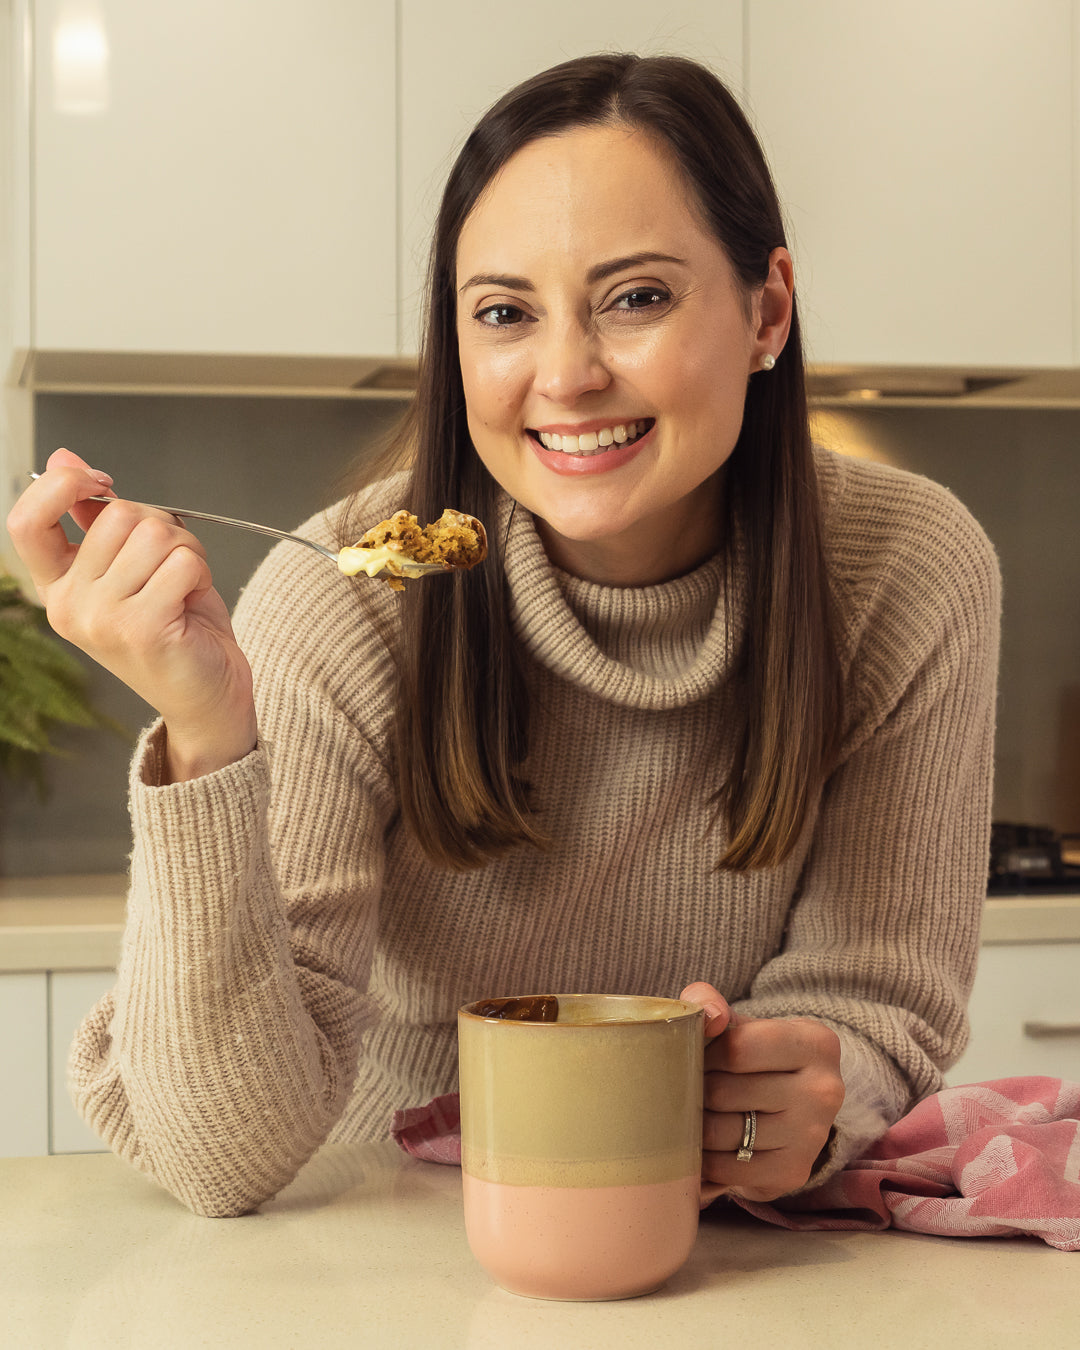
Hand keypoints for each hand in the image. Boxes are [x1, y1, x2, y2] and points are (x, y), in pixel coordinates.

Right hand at [6, 448, 256, 779]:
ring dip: (186, 551)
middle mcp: (69, 605)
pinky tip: (193, 600)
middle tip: (172, 566)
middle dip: (161, 527)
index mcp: (58, 587)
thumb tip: (64, 458)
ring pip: (154, 534)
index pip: (26, 520)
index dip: (62, 485)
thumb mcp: (129, 566)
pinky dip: (200, 571)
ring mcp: (101, 620)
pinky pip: (181, 562)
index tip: (101, 483)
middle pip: (117, 516)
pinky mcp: (141, 630)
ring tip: (184, 586)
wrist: (209, 698)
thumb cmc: (177, 630)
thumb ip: (93, 518)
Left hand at [680, 981, 843, 1205]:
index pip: (737, 1048)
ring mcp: (812, 1136)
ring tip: (691, 1115)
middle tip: (687, 1089)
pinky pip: (727, 1168)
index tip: (698, 1057)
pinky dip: (704, 1159)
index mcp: (816, 1043)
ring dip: (694, 1126)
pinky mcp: (793, 1172)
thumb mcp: (739, 1022)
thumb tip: (709, 1016)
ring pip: (722, 1132)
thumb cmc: (753, 1057)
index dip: (705, 1054)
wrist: (787, 1107)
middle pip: (725, 1092)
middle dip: (695, 1090)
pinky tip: (702, 1146)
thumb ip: (710, 1002)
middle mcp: (825, 1091)